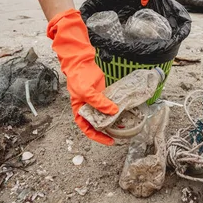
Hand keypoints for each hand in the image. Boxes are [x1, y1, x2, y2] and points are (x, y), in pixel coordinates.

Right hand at [47, 9, 118, 144]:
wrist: (81, 62)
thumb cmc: (79, 78)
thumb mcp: (87, 92)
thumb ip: (99, 102)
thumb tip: (114, 112)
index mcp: (80, 110)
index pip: (87, 128)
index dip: (97, 136)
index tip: (109, 141)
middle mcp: (88, 108)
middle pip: (97, 123)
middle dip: (107, 130)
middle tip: (119, 134)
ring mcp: (96, 101)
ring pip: (105, 114)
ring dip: (113, 120)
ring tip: (124, 124)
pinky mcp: (103, 94)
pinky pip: (110, 104)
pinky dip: (116, 108)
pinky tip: (124, 110)